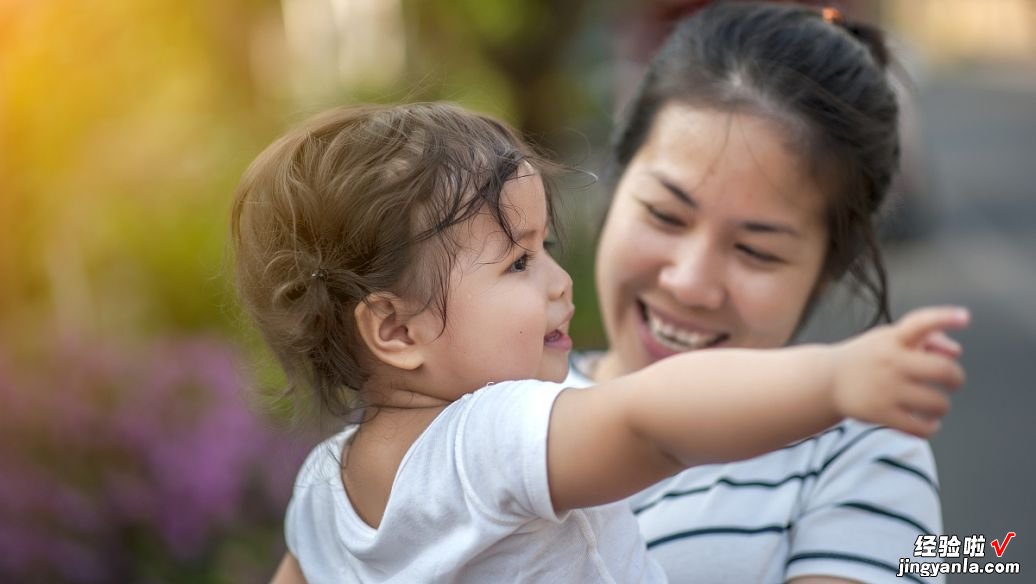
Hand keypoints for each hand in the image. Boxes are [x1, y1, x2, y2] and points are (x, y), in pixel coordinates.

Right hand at [830, 306, 969, 436]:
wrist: (828, 381)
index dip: (944, 318)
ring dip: (942, 406)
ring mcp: (885, 389)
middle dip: (956, 378)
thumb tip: (956, 352)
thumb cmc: (868, 358)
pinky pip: (921, 428)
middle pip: (943, 371)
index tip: (964, 318)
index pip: (920, 323)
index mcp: (893, 339)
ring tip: (933, 405)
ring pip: (938, 404)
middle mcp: (890, 362)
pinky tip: (925, 422)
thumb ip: (927, 338)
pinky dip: (930, 427)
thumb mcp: (890, 339)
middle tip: (952, 382)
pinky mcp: (881, 414)